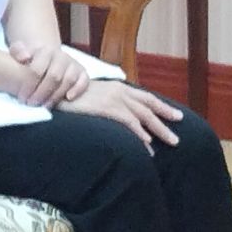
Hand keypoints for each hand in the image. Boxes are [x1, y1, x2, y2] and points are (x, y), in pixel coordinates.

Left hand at [7, 39, 93, 107]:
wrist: (47, 57)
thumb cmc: (30, 59)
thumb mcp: (19, 52)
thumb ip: (17, 52)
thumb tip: (24, 57)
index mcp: (45, 50)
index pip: (37, 69)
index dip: (29, 85)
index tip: (22, 97)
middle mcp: (61, 56)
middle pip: (53, 76)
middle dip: (42, 93)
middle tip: (32, 104)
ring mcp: (73, 64)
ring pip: (68, 80)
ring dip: (56, 95)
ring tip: (45, 106)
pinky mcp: (83, 72)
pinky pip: (84, 81)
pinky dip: (78, 89)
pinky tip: (68, 98)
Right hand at [56, 79, 183, 147]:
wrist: (54, 90)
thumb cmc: (69, 95)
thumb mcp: (92, 95)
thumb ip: (107, 101)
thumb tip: (116, 114)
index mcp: (117, 86)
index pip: (145, 97)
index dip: (162, 106)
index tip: (175, 115)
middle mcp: (119, 91)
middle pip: (149, 106)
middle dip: (166, 119)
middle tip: (178, 134)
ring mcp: (114, 98)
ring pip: (144, 116)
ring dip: (159, 130)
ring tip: (171, 142)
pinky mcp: (107, 108)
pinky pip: (130, 123)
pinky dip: (141, 134)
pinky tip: (148, 145)